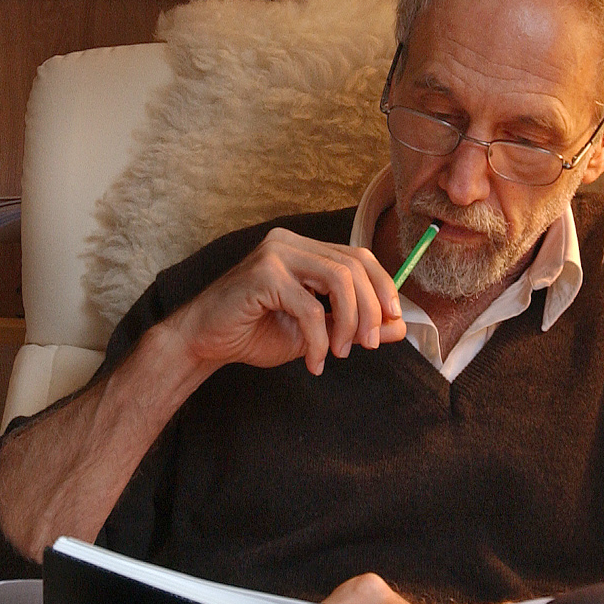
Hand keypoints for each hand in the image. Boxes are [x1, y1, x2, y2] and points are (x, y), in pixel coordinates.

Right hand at [164, 228, 404, 375]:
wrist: (203, 342)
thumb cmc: (253, 333)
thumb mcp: (316, 332)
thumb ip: (354, 325)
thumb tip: (399, 327)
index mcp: (304, 249)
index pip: (358, 257)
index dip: (383, 287)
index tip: (393, 320)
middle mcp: (291, 243)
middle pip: (354, 266)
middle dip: (369, 310)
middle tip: (369, 346)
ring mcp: (276, 253)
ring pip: (338, 280)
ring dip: (348, 323)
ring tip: (339, 354)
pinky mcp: (263, 273)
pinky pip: (309, 307)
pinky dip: (319, 340)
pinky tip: (313, 361)